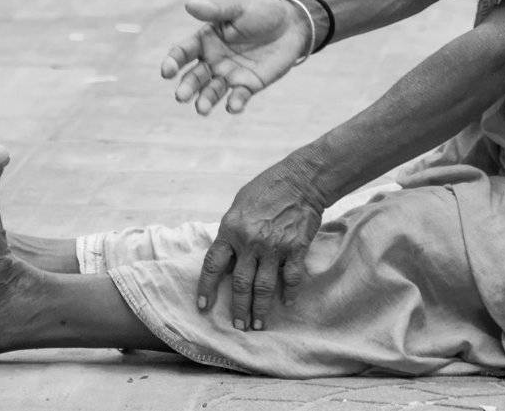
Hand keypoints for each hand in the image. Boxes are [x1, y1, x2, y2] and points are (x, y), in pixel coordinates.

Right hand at [160, 0, 309, 114]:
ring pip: (212, 91)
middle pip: (194, 77)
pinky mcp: (248, 85)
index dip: (173, 62)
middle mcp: (212, 60)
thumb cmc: (260, 12)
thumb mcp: (238, 7)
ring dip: (205, 100)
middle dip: (187, 87)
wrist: (291, 25)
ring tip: (202, 109)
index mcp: (205, 40)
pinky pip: (239, 97)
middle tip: (181, 96)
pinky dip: (235, 103)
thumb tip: (189, 4)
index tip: (167, 71)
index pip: (183, 52)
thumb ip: (215, 10)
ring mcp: (229, 75)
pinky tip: (234, 106)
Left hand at [197, 164, 323, 330]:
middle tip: (238, 326)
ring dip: (260, 309)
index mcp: (230, 230)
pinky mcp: (296, 248)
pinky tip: (286, 303)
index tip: (203, 306)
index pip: (212, 265)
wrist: (301, 179)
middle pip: (240, 284)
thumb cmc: (267, 188)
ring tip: (258, 325)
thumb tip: (227, 254)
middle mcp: (250, 242)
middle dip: (238, 308)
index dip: (206, 288)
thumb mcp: (238, 206)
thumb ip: (231, 231)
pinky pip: (291, 277)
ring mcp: (274, 247)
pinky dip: (289, 292)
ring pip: (264, 286)